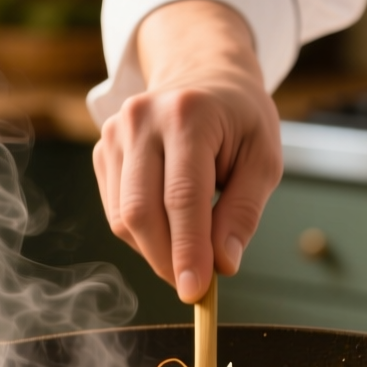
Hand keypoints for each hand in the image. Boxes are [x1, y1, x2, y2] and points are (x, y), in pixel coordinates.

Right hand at [93, 0, 282, 301]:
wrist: (203, 75)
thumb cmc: (240, 120)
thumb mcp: (263, 160)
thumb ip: (244, 212)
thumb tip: (223, 265)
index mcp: (188, 115)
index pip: (182, 197)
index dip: (188, 250)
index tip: (196, 292)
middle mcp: (141, 120)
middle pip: (142, 211)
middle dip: (167, 259)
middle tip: (195, 286)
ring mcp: (115, 134)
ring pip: (123, 218)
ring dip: (156, 250)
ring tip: (189, 251)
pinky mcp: (102, 151)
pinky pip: (116, 212)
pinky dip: (143, 234)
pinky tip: (170, 228)